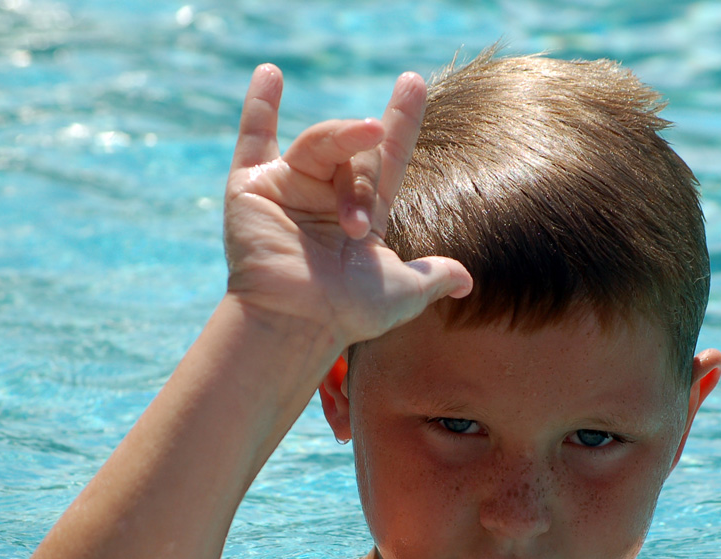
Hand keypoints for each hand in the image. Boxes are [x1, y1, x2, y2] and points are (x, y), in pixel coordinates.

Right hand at [222, 65, 472, 345]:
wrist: (295, 322)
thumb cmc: (346, 313)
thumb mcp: (403, 293)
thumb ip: (434, 277)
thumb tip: (467, 283)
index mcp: (362, 214)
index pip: (387, 157)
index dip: (401, 122)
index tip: (414, 82)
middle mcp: (326, 194)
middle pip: (356, 155)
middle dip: (363, 180)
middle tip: (359, 225)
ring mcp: (289, 186)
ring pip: (321, 143)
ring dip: (342, 146)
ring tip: (355, 170)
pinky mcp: (253, 187)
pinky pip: (254, 138)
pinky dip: (259, 106)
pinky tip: (270, 74)